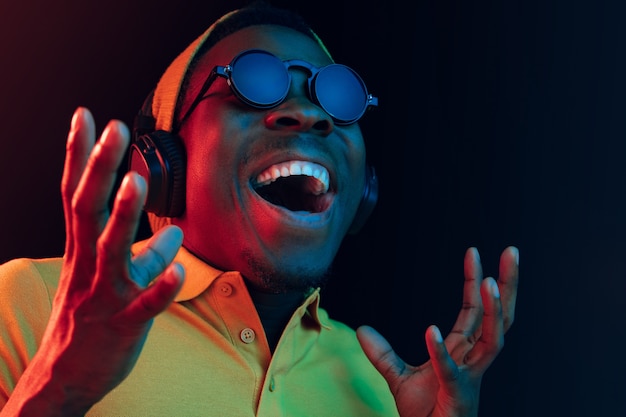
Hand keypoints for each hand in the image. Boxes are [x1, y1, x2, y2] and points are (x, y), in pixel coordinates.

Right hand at [2, 108, 183, 415]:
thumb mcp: (111, 278)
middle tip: (114, 128)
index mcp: (82, 250)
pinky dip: (160, 287)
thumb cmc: (91, 318)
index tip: (85, 115)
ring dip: (124, 215)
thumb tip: (175, 232)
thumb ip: (144, 252)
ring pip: (111, 251)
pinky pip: (144, 305)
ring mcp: (104, 294)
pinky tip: (177, 271)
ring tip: (136, 180)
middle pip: (88, 209)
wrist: (65, 378)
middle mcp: (87, 265)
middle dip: (100, 167)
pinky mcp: (124, 324)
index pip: (76, 193)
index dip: (79, 155)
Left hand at [357, 246, 518, 416]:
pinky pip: (450, 370)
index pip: (474, 309)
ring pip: (492, 339)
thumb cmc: (425, 414)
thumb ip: (382, 353)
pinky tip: (430, 331)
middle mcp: (473, 359)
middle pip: (499, 316)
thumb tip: (361, 329)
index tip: (474, 252)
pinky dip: (440, 351)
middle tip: (511, 251)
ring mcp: (469, 377)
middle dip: (507, 284)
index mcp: (463, 350)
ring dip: (491, 311)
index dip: (475, 280)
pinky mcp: (455, 395)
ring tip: (488, 282)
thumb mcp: (398, 377)